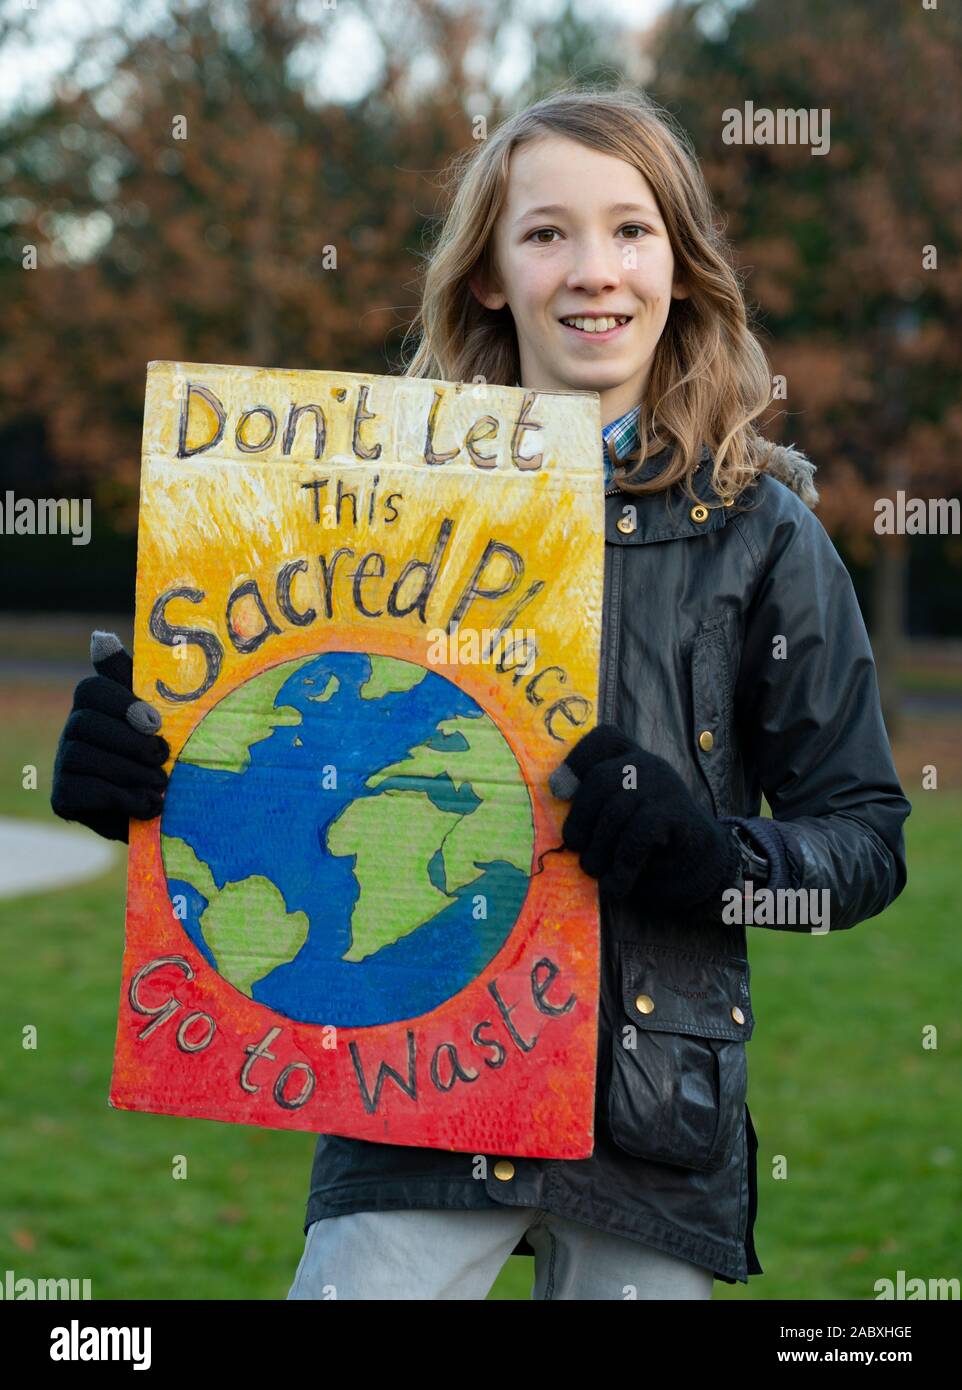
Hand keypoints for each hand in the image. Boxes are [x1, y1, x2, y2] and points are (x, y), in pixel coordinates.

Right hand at [51, 631, 169, 842]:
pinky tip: (146, 804)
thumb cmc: (164, 752)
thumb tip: (100, 637)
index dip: (121, 703)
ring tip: (160, 784)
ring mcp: (63, 763)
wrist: (161, 806)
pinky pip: (82, 790)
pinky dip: (119, 797)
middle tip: (162, 756)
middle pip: (85, 724)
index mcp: (96, 704)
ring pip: (83, 757)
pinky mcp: (63, 796)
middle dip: (130, 742)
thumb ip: (136, 676)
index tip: (155, 721)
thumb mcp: (162, 712)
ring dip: (129, 772)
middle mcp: (73, 729)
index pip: (92, 689)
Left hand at [548, 723, 738, 911]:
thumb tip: (562, 803)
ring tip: (593, 871)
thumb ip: (592, 807)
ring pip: (618, 810)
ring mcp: (666, 786)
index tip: (559, 791)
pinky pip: (640, 833)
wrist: (694, 866)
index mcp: (630, 758)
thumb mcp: (612, 819)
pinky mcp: (678, 814)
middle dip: (581, 818)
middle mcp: (649, 764)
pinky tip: (615, 884)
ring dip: (599, 848)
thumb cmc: (642, 842)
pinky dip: (622, 862)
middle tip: (576, 849)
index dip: (577, 760)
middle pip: (602, 778)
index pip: (605, 739)